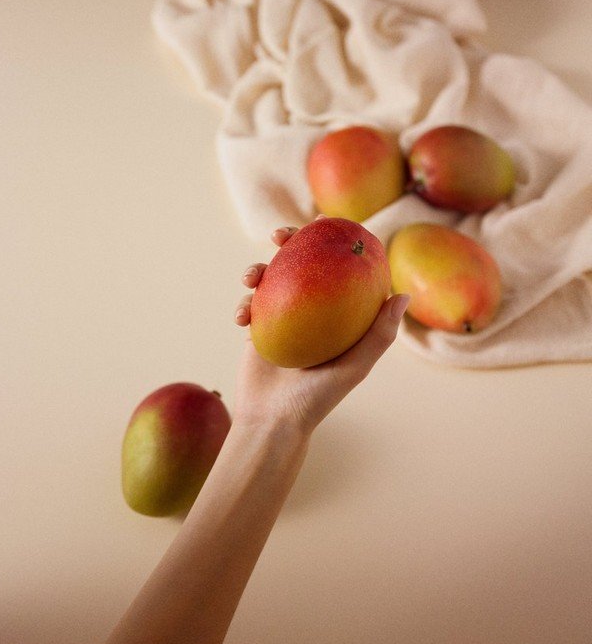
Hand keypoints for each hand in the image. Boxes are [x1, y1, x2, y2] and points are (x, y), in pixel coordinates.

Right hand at [234, 223, 409, 435]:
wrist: (273, 422)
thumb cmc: (319, 398)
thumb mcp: (355, 366)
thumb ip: (379, 335)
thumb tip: (402, 295)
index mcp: (338, 316)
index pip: (337, 269)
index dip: (331, 241)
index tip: (322, 222)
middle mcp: (313, 313)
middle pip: (300, 264)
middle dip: (288, 242)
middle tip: (280, 235)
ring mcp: (283, 318)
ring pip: (270, 279)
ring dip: (257, 269)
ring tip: (252, 277)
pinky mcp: (258, 329)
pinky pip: (249, 305)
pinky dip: (243, 304)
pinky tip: (241, 316)